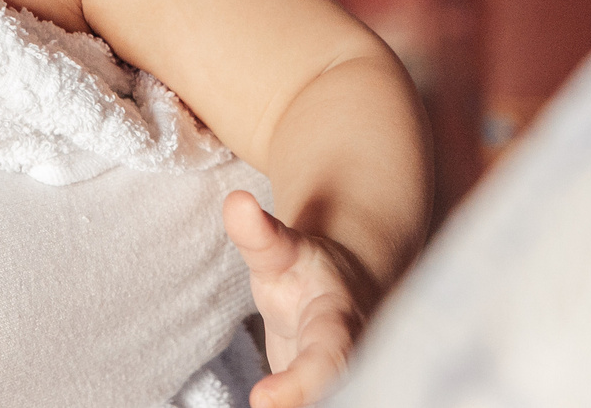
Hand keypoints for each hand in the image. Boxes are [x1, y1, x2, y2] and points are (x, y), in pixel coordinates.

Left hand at [224, 190, 378, 406]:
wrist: (353, 286)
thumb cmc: (305, 271)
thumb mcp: (280, 251)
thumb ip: (258, 235)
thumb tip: (235, 203)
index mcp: (340, 321)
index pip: (329, 356)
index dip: (302, 384)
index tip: (263, 400)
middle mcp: (355, 357)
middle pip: (346, 388)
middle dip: (316, 400)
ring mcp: (354, 378)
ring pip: (346, 393)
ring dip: (311, 405)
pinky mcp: (340, 390)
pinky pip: (329, 399)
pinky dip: (298, 406)